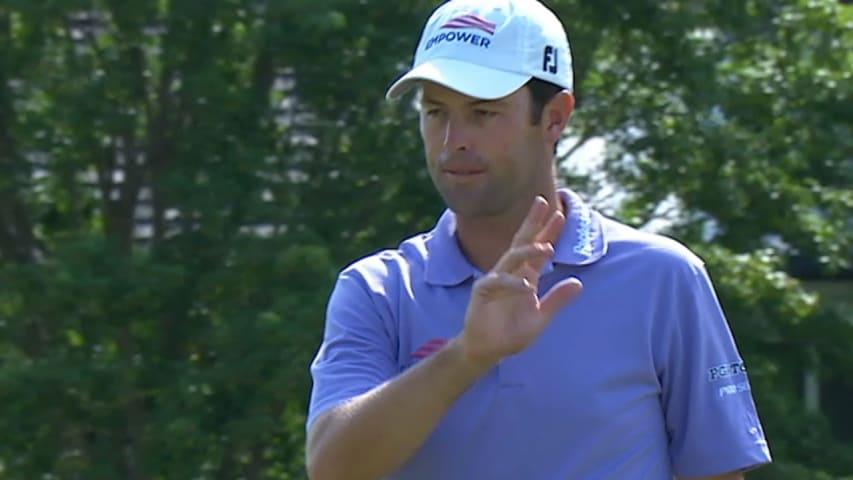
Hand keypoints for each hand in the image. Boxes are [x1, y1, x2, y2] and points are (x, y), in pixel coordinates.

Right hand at [459, 196, 582, 369]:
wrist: (487, 351)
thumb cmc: (511, 334)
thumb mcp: (541, 317)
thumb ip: (558, 300)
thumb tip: (579, 283)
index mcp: (525, 276)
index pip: (537, 248)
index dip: (548, 232)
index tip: (560, 214)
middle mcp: (511, 274)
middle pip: (521, 242)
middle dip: (532, 222)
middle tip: (543, 202)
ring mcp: (495, 281)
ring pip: (511, 258)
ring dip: (528, 251)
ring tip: (546, 248)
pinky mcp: (482, 292)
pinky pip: (497, 283)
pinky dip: (513, 284)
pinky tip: (527, 287)